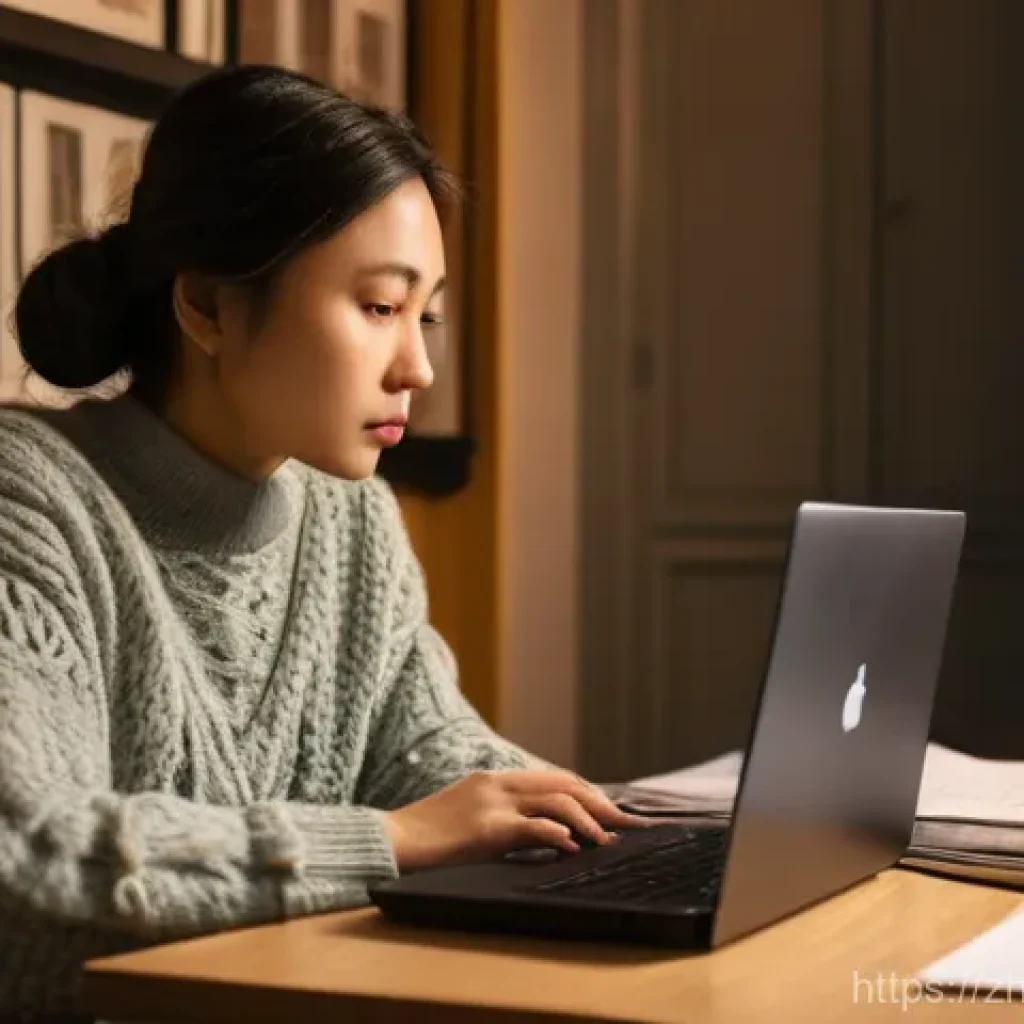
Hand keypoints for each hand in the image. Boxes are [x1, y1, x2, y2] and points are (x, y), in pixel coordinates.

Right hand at [382, 769, 657, 871]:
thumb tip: (547, 832)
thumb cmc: (429, 836)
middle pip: (563, 783)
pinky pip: (535, 826)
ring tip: (605, 840)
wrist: (391, 840)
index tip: (610, 811)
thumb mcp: (470, 814)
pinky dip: (560, 834)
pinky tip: (573, 847)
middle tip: (623, 823)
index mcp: (496, 779)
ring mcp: (493, 803)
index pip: (554, 778)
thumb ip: (505, 816)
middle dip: (599, 802)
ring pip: (557, 800)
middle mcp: (499, 783)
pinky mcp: (487, 828)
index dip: (587, 792)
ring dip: (588, 821)